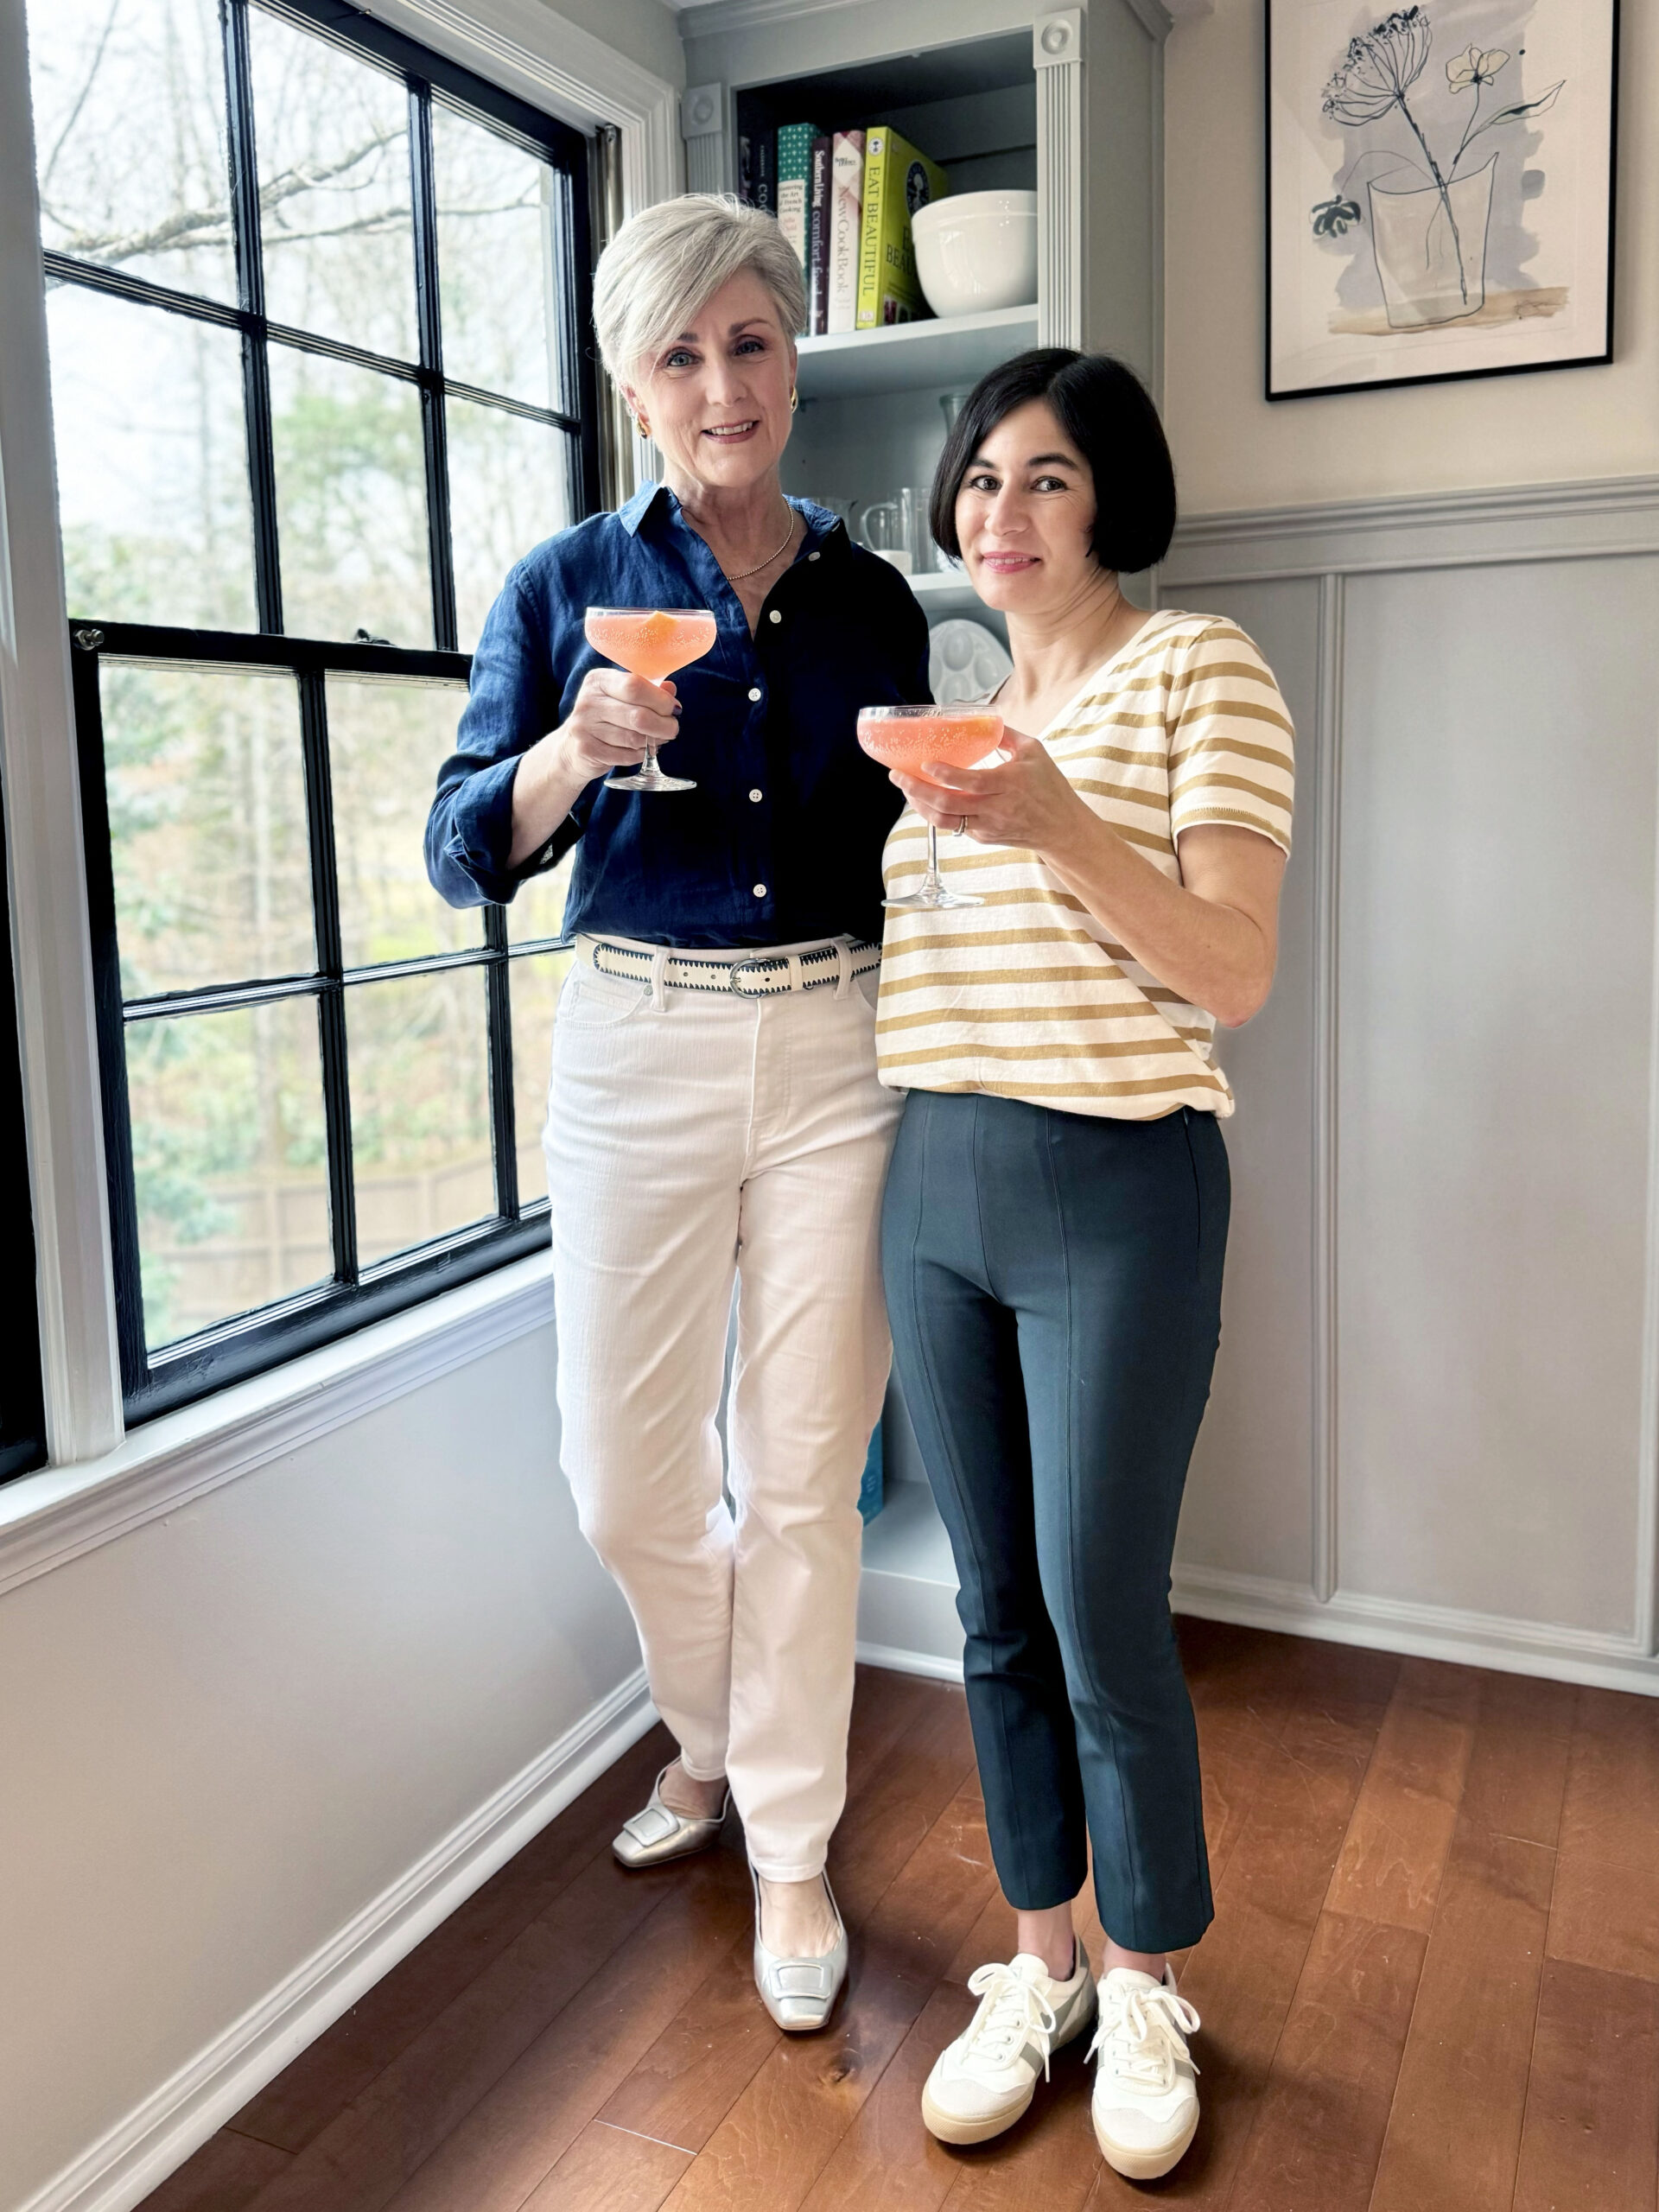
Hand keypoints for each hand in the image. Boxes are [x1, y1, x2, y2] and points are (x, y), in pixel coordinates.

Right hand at [553, 665, 679, 783]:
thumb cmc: (605, 718)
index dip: (661, 699)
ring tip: (658, 739)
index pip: (635, 685)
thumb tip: (670, 690)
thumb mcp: (622, 697)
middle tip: (672, 729)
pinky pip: (626, 755)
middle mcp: (588, 700)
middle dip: (664, 725)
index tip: (673, 709)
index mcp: (598, 680)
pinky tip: (642, 750)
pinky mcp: (586, 750)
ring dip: (654, 741)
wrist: (571, 748)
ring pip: (634, 738)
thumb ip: (647, 690)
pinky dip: (640, 754)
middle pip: (638, 715)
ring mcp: (584, 726)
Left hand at [890, 728, 1090, 858]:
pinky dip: (934, 812)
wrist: (1061, 829)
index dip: (945, 774)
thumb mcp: (1035, 752)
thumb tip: (982, 718)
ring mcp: (987, 826)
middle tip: (897, 775)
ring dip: (919, 805)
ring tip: (905, 788)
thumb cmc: (1050, 787)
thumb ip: (1006, 734)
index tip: (925, 763)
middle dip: (916, 789)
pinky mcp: (983, 838)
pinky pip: (953, 826)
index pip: (971, 781)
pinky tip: (924, 798)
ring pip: (944, 820)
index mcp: (1009, 784)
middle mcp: (996, 808)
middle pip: (947, 804)